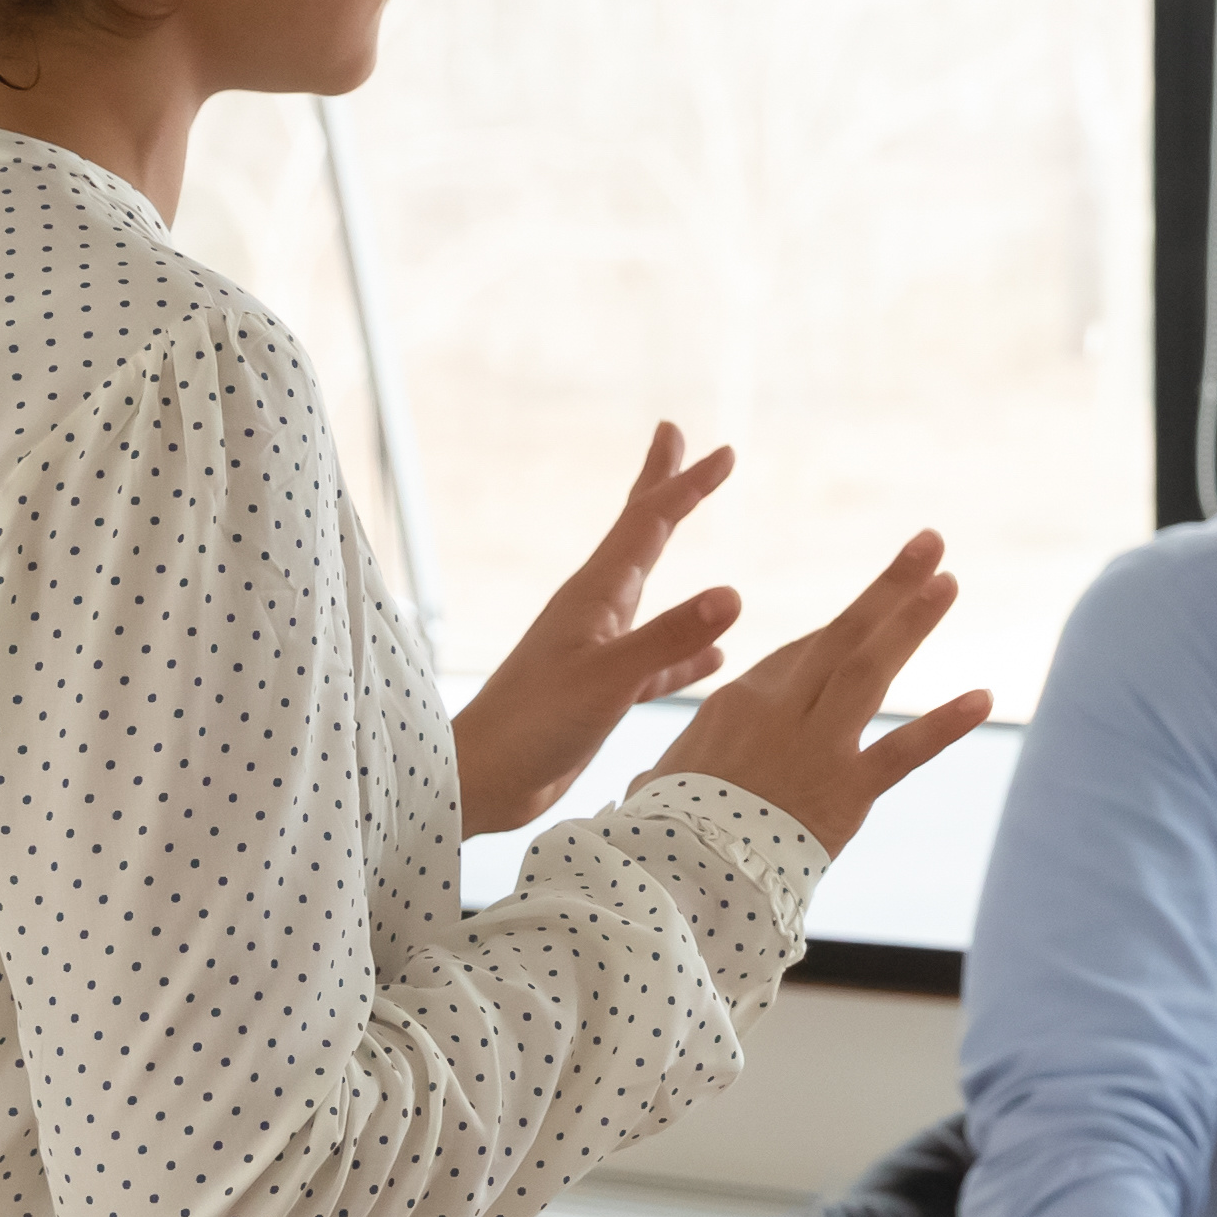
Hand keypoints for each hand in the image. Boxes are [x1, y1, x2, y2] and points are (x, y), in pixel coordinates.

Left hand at [453, 426, 745, 831]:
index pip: (649, 523)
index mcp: (594, 596)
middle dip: (661, 486)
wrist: (483, 778)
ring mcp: (598, 649)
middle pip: (638, 534)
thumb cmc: (532, 724)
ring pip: (647, 590)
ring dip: (673, 555)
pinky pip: (655, 659)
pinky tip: (715, 656)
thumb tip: (733, 594)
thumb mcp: (609, 678)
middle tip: (677, 438)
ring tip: (687, 525)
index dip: (688, 486)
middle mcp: (595, 611)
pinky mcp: (600, 690)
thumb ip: (671, 639)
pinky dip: (685, 651)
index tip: (724, 453)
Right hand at [647, 529, 991, 858]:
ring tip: (948, 581)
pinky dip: (944, 724)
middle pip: (842, 635)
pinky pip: (902, 751)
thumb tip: (652, 781)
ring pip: (870, 670)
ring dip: (912, 623)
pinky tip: (981, 696)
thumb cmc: (665, 834)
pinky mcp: (847, 791)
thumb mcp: (665, 778)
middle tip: (930, 543)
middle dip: (889, 586)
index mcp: (738, 700)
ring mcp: (816, 747)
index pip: (802, 652)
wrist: (682, 874)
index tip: (877, 605)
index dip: (846, 628)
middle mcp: (780, 710)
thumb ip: (680, 766)